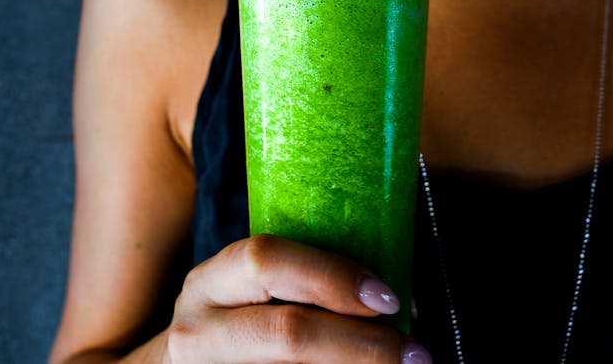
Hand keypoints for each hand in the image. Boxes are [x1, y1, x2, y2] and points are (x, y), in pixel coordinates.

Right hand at [165, 234, 430, 362]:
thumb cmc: (231, 325)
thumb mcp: (246, 294)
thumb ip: (302, 285)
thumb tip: (397, 301)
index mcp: (210, 283)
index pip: (266, 261)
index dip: (332, 276)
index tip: (388, 297)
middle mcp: (198, 329)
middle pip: (288, 331)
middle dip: (363, 343)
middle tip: (414, 352)